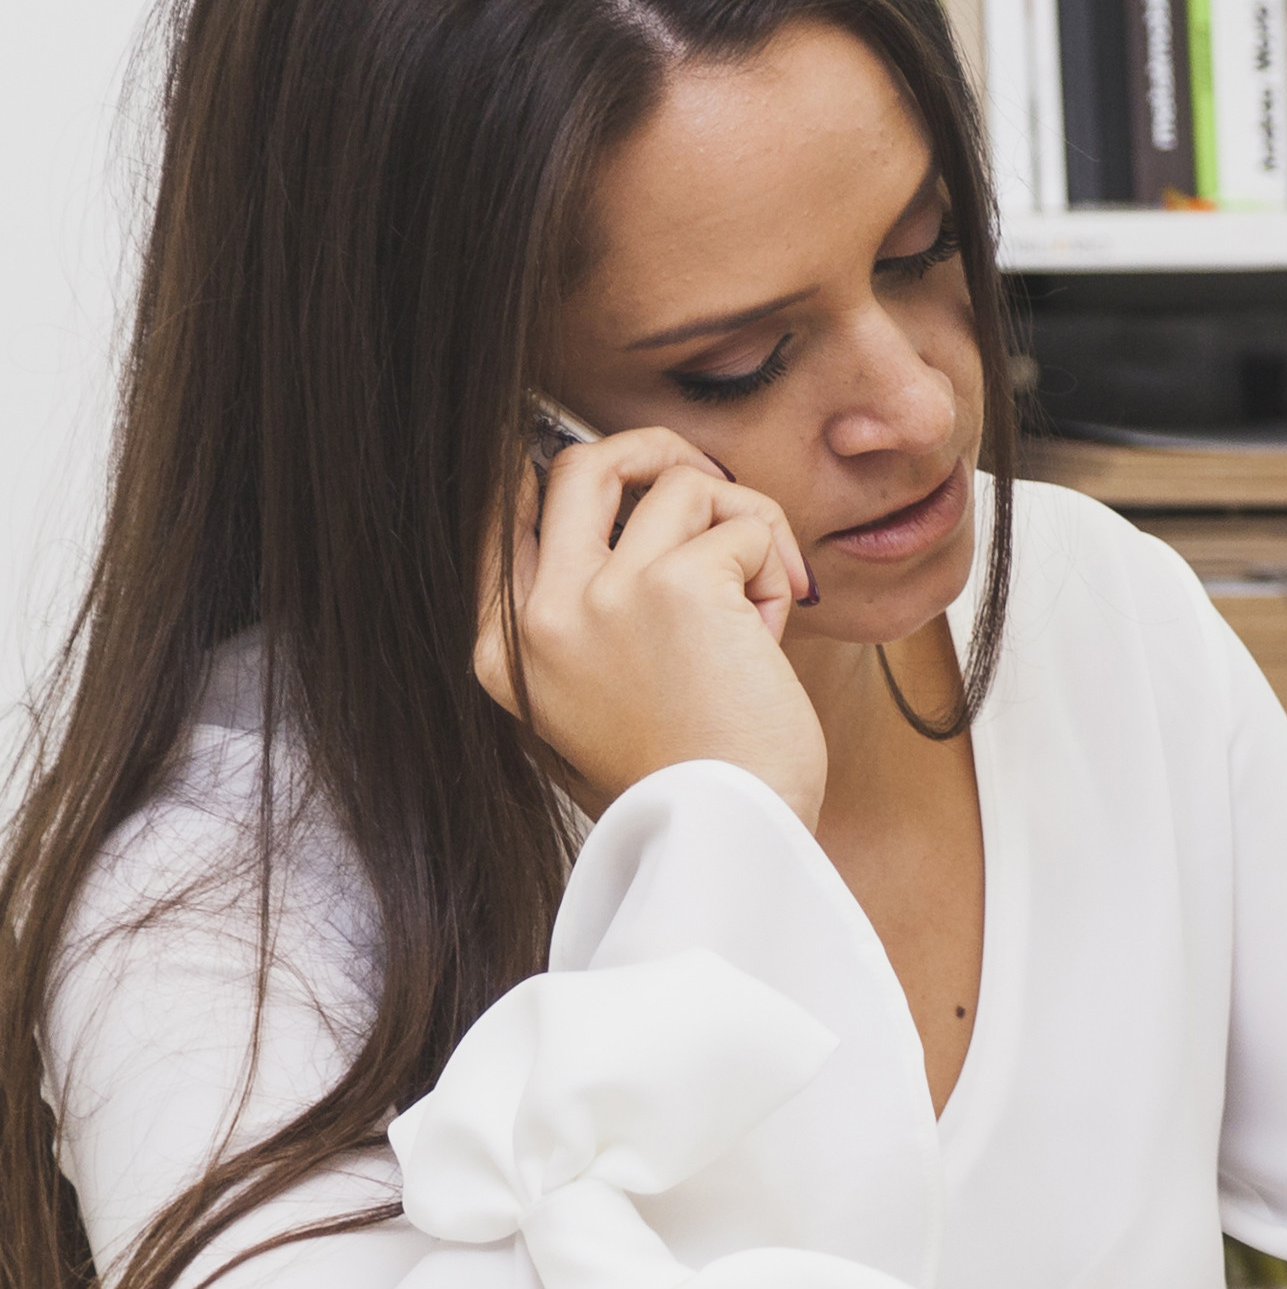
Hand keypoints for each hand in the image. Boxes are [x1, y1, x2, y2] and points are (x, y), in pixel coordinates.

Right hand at [475, 426, 824, 823]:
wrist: (725, 836)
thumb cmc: (687, 779)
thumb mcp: (593, 707)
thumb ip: (586, 628)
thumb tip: (628, 527)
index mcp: (505, 651)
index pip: (508, 517)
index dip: (558, 473)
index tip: (617, 473)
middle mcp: (540, 616)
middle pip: (581, 465)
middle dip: (656, 452)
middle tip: (712, 485)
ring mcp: (602, 596)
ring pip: (684, 485)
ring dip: (744, 534)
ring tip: (758, 614)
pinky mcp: (678, 586)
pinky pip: (746, 526)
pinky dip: (778, 571)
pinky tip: (773, 636)